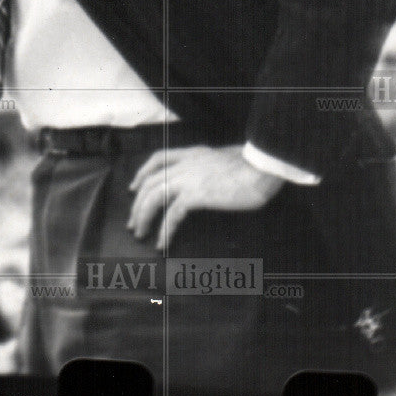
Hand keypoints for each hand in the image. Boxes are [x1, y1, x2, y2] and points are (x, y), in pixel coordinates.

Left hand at [127, 145, 283, 250]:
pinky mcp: (196, 195)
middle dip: (138, 203)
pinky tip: (162, 242)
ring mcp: (189, 178)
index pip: (158, 158)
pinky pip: (172, 215)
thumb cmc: (252, 166)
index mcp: (193, 154)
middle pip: (150, 182)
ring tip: (140, 232)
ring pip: (154, 196)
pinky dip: (164, 230)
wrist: (261, 167)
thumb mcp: (226, 159)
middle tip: (133, 222)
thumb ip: (213, 166)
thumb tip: (213, 177)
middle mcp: (186, 164)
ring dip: (143, 215)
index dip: (142, 172)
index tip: (134, 186)